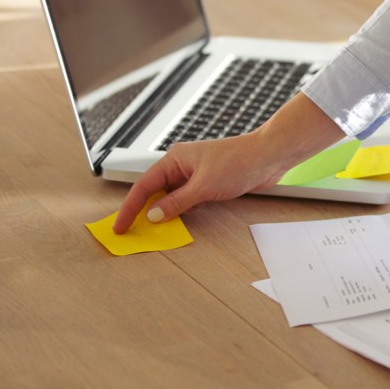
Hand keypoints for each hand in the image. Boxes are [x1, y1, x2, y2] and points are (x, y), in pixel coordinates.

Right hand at [112, 93, 344, 232]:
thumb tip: (155, 215)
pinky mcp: (210, 182)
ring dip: (166, 212)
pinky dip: (183, 211)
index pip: (144, 186)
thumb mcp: (204, 186)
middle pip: (155, 191)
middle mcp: (182, 165)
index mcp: (174, 159)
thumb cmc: (239, 162)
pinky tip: (180, 221)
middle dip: (145, 211)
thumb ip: (177, 203)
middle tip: (133, 232)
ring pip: (172, 197)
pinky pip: (189, 199)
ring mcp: (196, 174)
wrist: (269, 156)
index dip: (130, 208)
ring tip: (154, 231)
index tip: (120, 226)